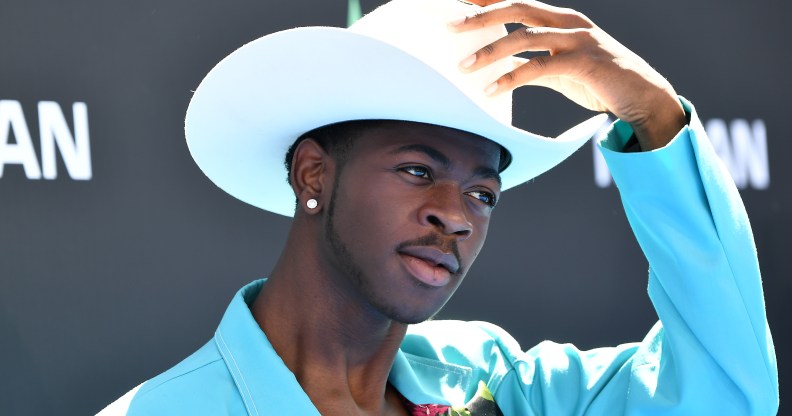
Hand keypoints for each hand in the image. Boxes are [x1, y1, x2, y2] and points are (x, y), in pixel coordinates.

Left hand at [449, 0, 685, 149]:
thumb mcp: (559, 69)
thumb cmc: (599, 81)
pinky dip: (512, 77)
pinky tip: (492, 89)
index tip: (459, 1)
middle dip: (481, 15)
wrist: (642, 97)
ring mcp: (577, 40)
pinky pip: (539, 67)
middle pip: (518, 8)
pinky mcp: (583, 63)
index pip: (519, 2)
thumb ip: (531, 62)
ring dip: (490, 50)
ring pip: (524, 36)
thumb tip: (501, 64)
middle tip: (451, 24)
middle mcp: (569, 23)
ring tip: (464, 66)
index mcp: (562, 20)